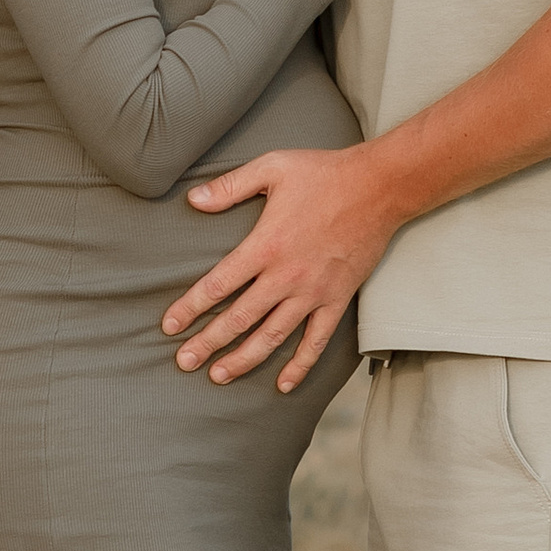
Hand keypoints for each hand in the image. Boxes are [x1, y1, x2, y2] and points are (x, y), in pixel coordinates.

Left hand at [161, 143, 396, 391]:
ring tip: (219, 375)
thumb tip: (193, 200)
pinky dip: (300, 365)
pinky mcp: (338, 299)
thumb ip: (230, 186)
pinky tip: (283, 383)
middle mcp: (286, 275)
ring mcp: (313, 292)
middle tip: (185, 362)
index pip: (218, 285)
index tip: (170, 326)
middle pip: (239, 318)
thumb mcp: (272, 167)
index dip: (191, 308)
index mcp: (265, 245)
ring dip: (244, 359)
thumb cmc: (324, 174)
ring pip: (272, 336)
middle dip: (208, 343)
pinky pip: (317, 341)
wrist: (380, 187)